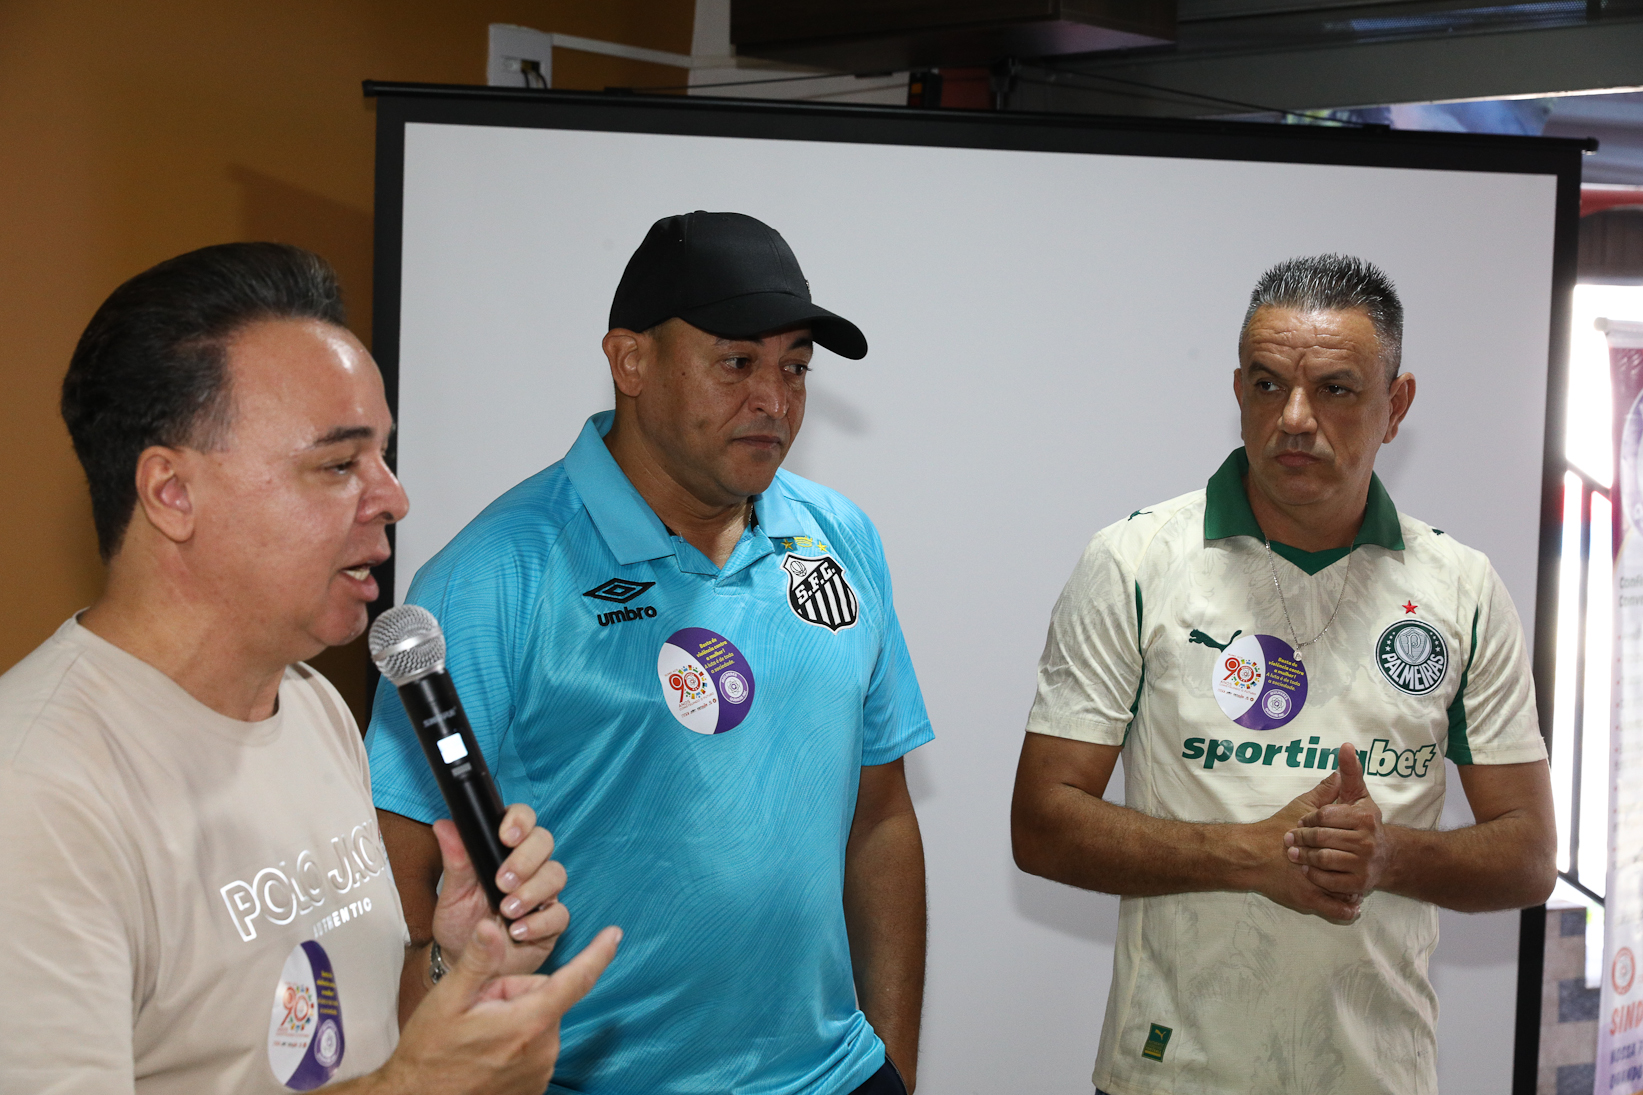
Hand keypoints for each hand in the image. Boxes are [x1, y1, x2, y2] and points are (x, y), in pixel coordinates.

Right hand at [371, 919, 619, 1094]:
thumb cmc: (430, 1052)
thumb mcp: (448, 1000)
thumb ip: (477, 961)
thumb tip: (492, 927)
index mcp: (528, 1022)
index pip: (576, 980)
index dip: (598, 954)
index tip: (614, 934)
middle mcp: (544, 1049)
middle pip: (545, 997)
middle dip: (516, 994)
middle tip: (479, 1009)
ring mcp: (541, 1072)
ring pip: (538, 1022)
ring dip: (515, 1020)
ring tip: (478, 1036)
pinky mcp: (534, 1087)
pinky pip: (535, 1048)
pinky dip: (515, 1043)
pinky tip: (485, 1054)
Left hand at [432, 804, 569, 975]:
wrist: (469, 964)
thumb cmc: (462, 924)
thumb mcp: (453, 894)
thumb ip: (455, 861)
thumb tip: (444, 826)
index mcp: (504, 851)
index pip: (522, 819)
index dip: (520, 820)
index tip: (506, 836)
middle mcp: (529, 867)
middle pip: (544, 842)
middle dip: (526, 859)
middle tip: (503, 881)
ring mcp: (544, 894)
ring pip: (555, 875)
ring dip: (532, 891)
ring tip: (507, 910)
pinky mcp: (552, 923)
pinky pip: (559, 914)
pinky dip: (539, 922)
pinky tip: (517, 931)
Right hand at [1238, 767, 1362, 924]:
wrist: (1250, 854)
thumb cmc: (1275, 829)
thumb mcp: (1300, 807)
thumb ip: (1323, 793)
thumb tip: (1339, 775)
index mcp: (1327, 840)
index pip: (1354, 843)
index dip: (1362, 843)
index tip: (1368, 844)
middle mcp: (1326, 865)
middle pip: (1354, 870)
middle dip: (1362, 869)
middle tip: (1368, 867)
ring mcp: (1318, 886)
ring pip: (1348, 893)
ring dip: (1355, 892)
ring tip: (1360, 889)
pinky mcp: (1309, 903)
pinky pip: (1335, 912)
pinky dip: (1346, 911)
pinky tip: (1351, 908)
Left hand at [1285, 743, 1389, 897]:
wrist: (1387, 858)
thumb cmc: (1365, 823)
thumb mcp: (1359, 797)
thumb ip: (1350, 773)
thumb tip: (1345, 746)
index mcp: (1364, 818)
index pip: (1324, 815)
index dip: (1308, 818)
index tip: (1301, 821)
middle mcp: (1367, 841)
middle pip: (1321, 837)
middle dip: (1301, 837)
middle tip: (1289, 839)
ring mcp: (1364, 865)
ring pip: (1323, 859)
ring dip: (1304, 856)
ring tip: (1293, 854)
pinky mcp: (1359, 885)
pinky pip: (1329, 881)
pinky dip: (1314, 875)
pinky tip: (1307, 868)